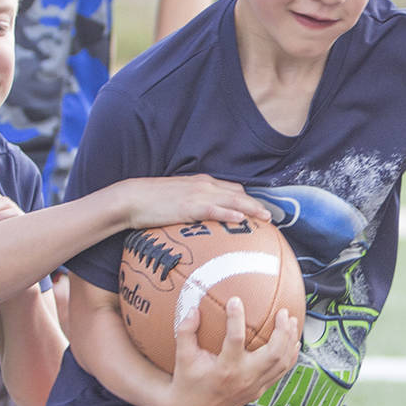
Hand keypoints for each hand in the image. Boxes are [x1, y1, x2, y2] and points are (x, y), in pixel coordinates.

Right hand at [118, 174, 270, 228]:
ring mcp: (197, 194)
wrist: (132, 198)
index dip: (248, 199)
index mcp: (201, 183)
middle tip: (272, 217)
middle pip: (238, 193)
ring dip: (252, 208)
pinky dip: (229, 212)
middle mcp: (204, 185)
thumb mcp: (175, 201)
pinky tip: (241, 219)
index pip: (231, 188)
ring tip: (266, 219)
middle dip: (256, 204)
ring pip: (232, 199)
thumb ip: (190, 206)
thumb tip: (200, 222)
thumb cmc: (150, 202)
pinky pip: (214, 209)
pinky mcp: (189, 206)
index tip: (261, 210)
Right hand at [162, 298, 298, 405]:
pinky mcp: (258, 391)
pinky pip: (281, 372)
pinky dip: (290, 356)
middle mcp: (244, 378)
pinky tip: (292, 342)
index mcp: (224, 369)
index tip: (235, 300)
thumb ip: (186, 331)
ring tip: (292, 322)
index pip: (235, 339)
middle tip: (283, 312)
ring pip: (283, 363)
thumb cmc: (187, 380)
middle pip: (274, 354)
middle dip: (282, 331)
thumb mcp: (182, 355)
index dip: (236, 317)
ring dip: (290, 341)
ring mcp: (254, 386)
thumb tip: (194, 309)